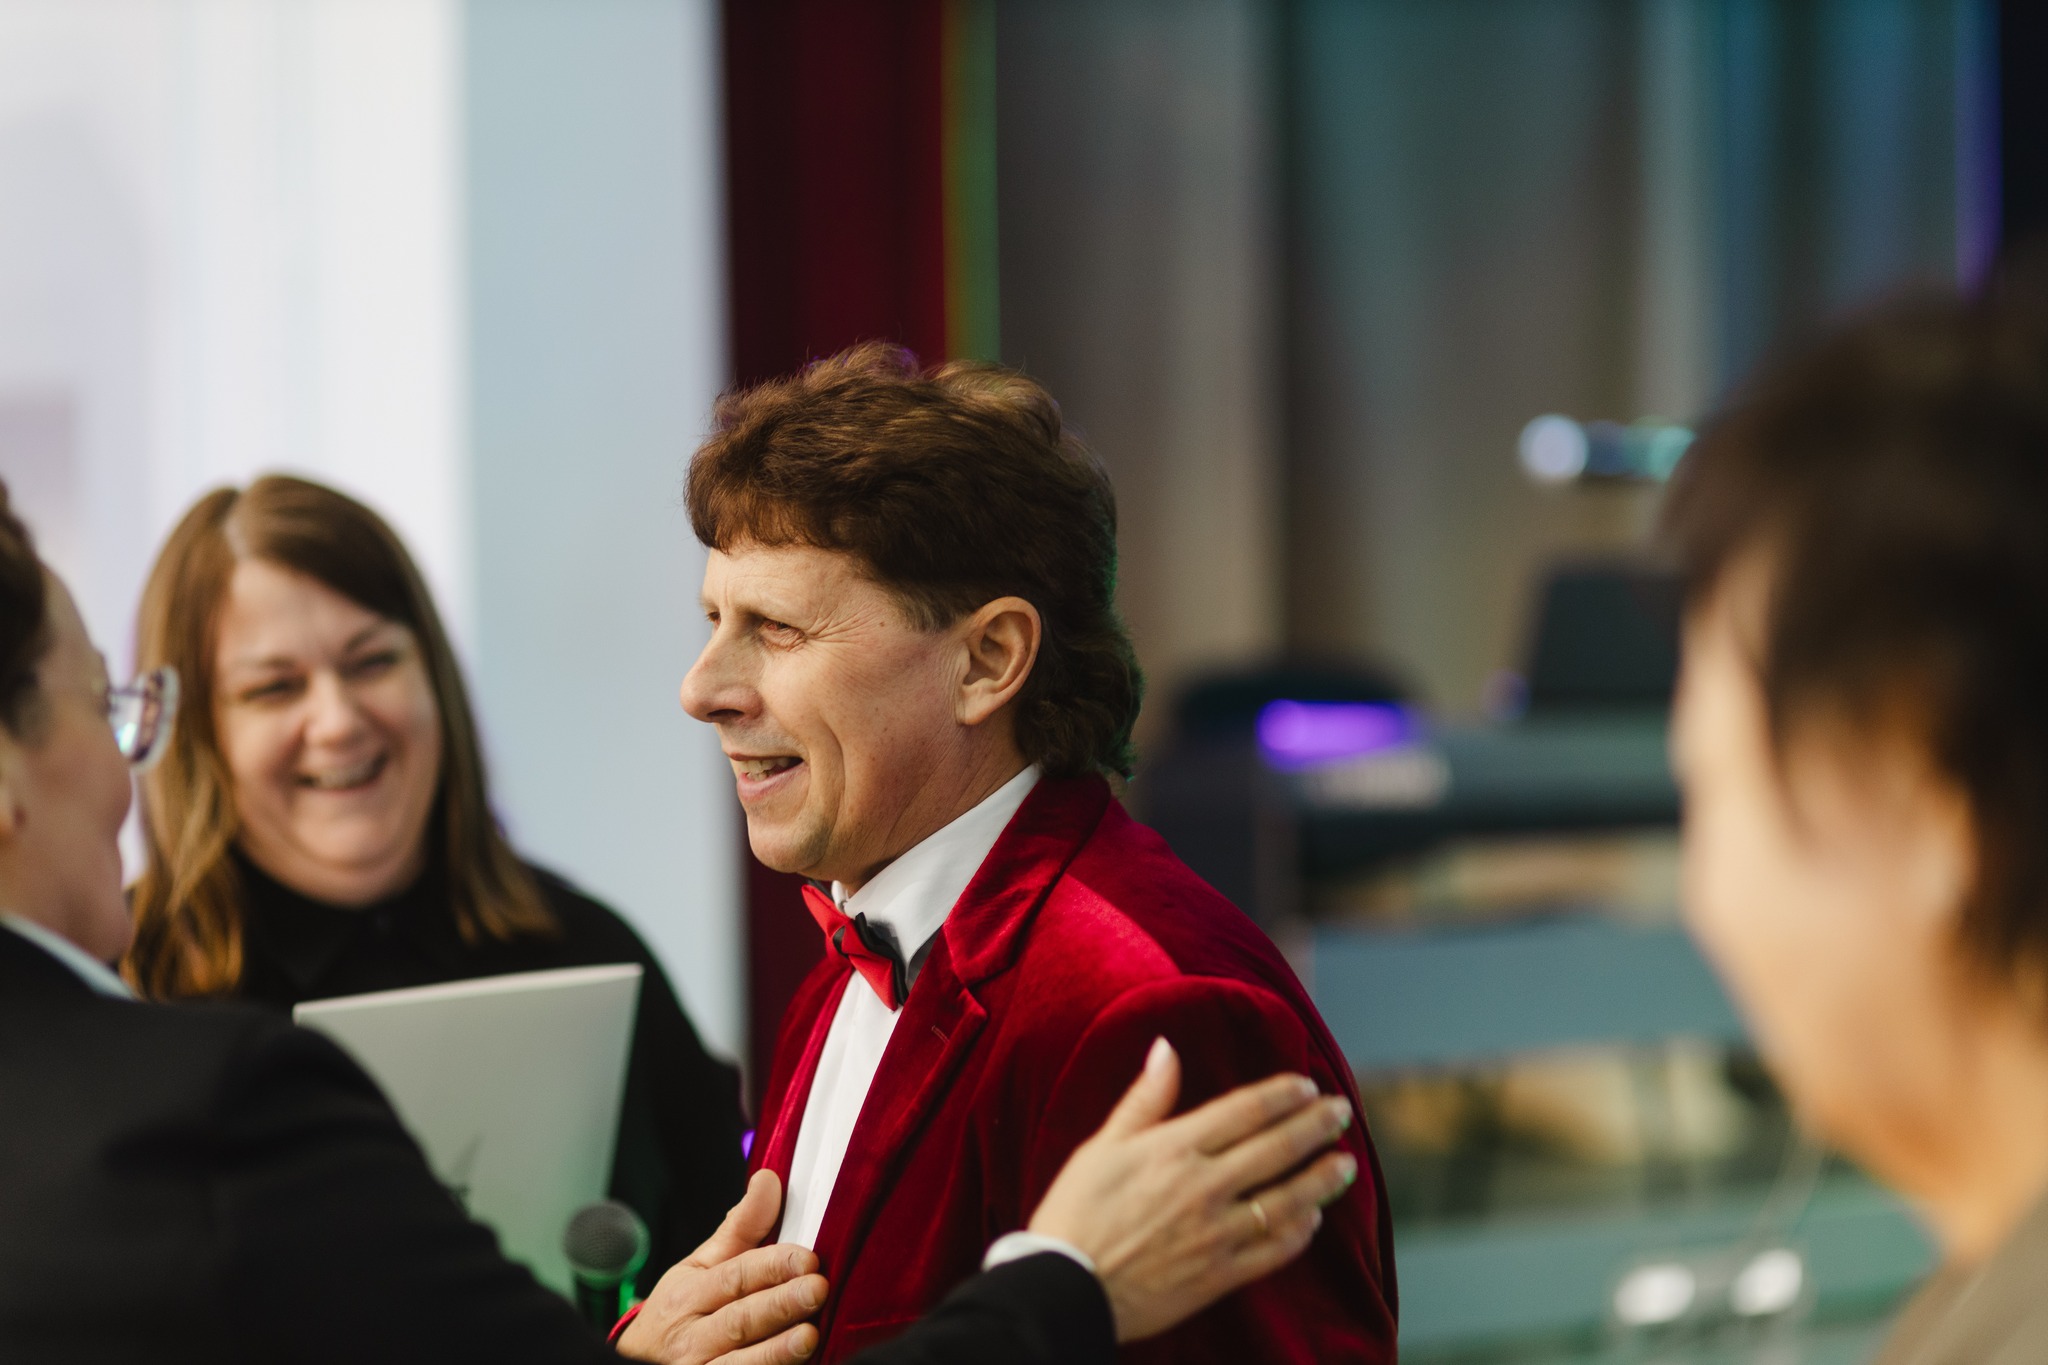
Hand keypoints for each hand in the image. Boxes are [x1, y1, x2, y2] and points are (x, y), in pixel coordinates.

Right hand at [615, 1170, 829, 1364]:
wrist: (639, 1364)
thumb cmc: (679, 1311)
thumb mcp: (699, 1267)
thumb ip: (740, 1228)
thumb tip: (769, 1180)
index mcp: (688, 1295)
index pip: (734, 1276)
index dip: (772, 1266)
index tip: (808, 1258)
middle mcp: (691, 1337)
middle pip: (740, 1320)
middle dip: (780, 1305)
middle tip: (817, 1289)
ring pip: (740, 1362)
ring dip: (776, 1350)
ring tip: (809, 1335)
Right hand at [1026, 1037, 1358, 1341]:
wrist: (1064, 1287)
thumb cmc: (1075, 1211)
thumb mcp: (1102, 1145)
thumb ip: (1144, 1098)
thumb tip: (1166, 1048)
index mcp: (1175, 1148)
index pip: (1245, 1111)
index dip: (1281, 1095)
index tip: (1306, 1084)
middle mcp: (1204, 1186)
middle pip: (1277, 1148)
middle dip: (1315, 1125)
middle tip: (1342, 1110)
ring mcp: (1217, 1233)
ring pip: (1287, 1199)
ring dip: (1322, 1178)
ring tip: (1346, 1164)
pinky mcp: (1220, 1275)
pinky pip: (1273, 1250)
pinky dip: (1299, 1233)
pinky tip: (1311, 1220)